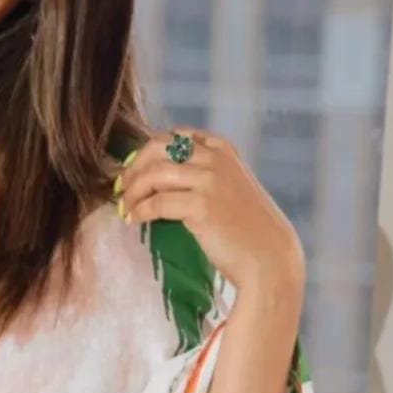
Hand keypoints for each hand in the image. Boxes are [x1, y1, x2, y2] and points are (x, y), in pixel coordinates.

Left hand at [114, 127, 305, 291]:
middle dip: (134, 166)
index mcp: (222, 149)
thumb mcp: (230, 186)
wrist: (268, 256)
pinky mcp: (201, 206)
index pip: (175, 136)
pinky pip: (157, 202)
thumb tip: (156, 174)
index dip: (148, 151)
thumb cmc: (246, 227)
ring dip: (132, 191)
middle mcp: (215, 158)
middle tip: (123, 187)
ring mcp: (209, 180)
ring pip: (153, 173)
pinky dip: (140, 211)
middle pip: (158, 147)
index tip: (135, 170)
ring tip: (125, 207)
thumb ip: (203, 173)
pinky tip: (135, 220)